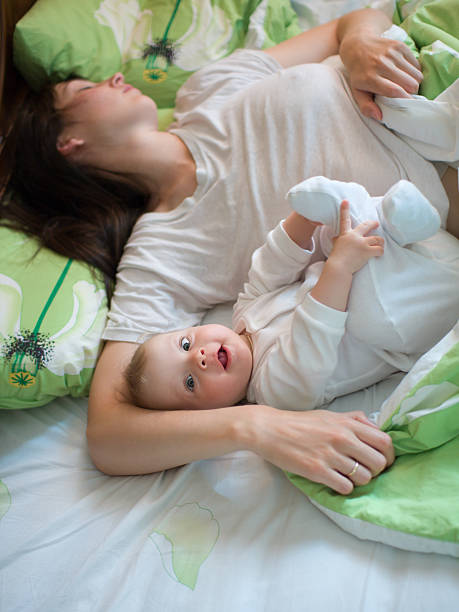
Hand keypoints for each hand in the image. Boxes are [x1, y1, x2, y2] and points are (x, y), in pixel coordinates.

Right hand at [250, 405, 394, 493]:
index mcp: (347, 423)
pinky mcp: (318, 471)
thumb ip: (354, 419)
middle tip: (364, 471)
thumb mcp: (329, 415)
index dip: (389, 455)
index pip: (384, 442)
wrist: (270, 430)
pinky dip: (344, 488)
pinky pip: (346, 487)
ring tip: (347, 476)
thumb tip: (377, 428)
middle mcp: (342, 438)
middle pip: (378, 462)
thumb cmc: (300, 423)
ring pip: (364, 477)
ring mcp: (330, 455)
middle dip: (376, 471)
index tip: (384, 462)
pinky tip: (335, 481)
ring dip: (359, 481)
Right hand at [329, 200, 383, 273]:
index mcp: (345, 235)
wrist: (338, 268)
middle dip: (373, 224)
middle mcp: (354, 236)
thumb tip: (333, 238)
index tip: (345, 201)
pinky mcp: (367, 251)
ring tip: (381, 245)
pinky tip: (379, 254)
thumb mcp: (335, 247)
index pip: (344, 220)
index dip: (345, 210)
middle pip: (367, 226)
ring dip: (380, 242)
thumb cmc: (336, 259)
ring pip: (377, 238)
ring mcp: (361, 243)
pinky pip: (379, 249)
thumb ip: (337, 240)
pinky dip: (380, 252)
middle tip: (376, 224)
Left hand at [339, 32, 422, 119]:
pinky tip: (406, 73)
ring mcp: (391, 53)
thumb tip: (379, 117)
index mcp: (370, 78)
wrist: (357, 45)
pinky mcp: (399, 46)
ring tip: (406, 84)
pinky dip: (414, 71)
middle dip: (411, 92)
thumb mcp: (357, 91)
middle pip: (410, 84)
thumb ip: (366, 106)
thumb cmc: (358, 73)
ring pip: (416, 74)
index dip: (405, 99)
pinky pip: (416, 64)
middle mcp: (382, 64)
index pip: (394, 91)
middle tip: (406, 94)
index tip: (408, 105)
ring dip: (414, 82)